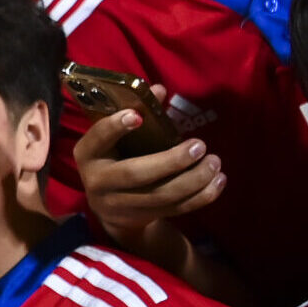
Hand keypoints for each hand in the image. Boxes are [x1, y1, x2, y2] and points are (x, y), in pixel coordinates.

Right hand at [71, 84, 221, 269]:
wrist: (110, 208)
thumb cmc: (115, 158)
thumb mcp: (115, 138)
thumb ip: (136, 113)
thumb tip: (159, 89)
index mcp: (89, 155)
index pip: (98, 139)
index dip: (114, 128)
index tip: (138, 116)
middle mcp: (99, 182)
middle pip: (135, 174)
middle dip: (170, 161)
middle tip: (200, 146)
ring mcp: (120, 204)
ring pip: (160, 195)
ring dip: (192, 180)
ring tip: (214, 162)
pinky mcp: (143, 217)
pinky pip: (175, 209)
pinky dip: (200, 197)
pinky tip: (218, 181)